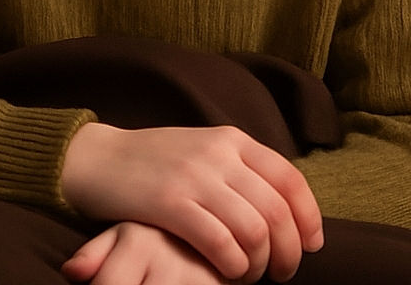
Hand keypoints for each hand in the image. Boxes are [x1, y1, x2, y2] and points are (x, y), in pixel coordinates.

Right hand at [60, 124, 322, 282]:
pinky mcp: (170, 202)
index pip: (289, 178)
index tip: (310, 245)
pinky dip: (232, 265)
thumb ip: (240, 170)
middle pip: (277, 210)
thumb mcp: (203, 151)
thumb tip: (284, 209)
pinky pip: (220, 242)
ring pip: (254, 230)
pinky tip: (226, 273)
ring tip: (250, 276)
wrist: (99, 158)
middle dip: (289, 251)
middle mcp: (218, 154)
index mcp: (231, 139)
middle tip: (282, 274)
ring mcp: (194, 176)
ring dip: (260, 264)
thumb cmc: (155, 162)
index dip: (308, 217)